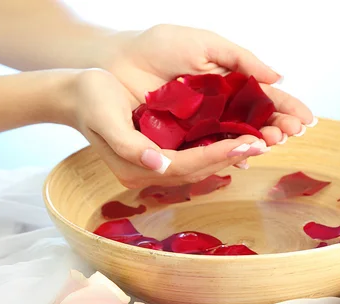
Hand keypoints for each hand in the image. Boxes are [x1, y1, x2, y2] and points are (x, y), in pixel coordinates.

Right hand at [69, 68, 264, 187]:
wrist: (75, 96)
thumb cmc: (90, 100)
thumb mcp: (105, 118)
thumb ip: (130, 145)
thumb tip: (158, 164)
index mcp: (136, 167)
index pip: (186, 166)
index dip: (218, 155)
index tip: (247, 143)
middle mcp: (149, 171)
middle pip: (198, 170)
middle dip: (231, 157)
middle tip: (263, 143)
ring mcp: (156, 166)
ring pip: (200, 166)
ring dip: (228, 156)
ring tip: (256, 143)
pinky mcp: (161, 154)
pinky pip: (194, 156)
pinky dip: (216, 149)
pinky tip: (235, 140)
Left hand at [101, 24, 315, 146]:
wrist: (116, 61)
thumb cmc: (158, 46)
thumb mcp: (204, 44)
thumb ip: (241, 59)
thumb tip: (278, 77)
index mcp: (228, 82)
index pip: (264, 98)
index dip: (286, 108)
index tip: (306, 119)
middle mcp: (219, 107)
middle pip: (255, 122)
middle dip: (276, 127)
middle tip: (291, 133)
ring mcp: (202, 125)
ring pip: (236, 138)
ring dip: (257, 142)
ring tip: (272, 142)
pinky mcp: (182, 139)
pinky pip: (209, 150)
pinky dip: (227, 155)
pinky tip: (243, 156)